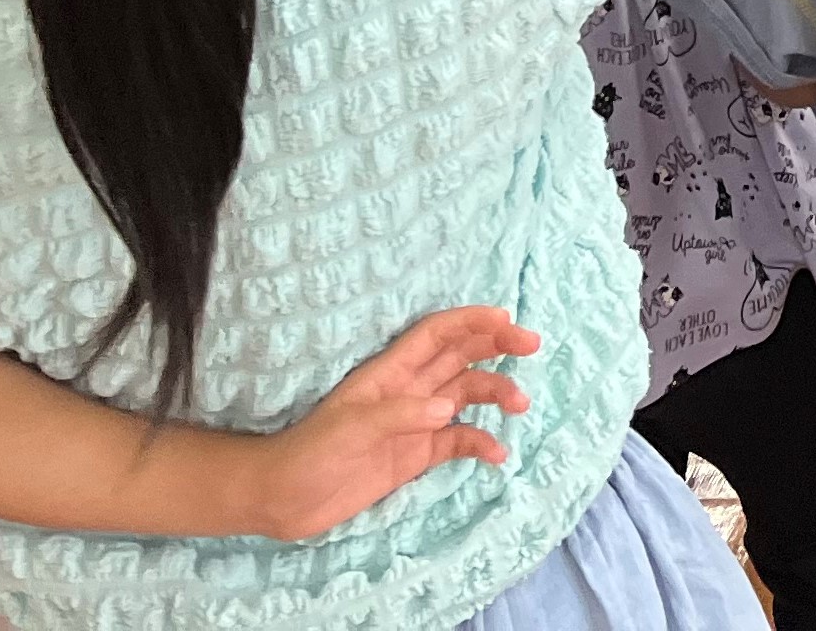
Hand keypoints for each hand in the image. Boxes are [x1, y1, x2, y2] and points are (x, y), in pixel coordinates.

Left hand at [240, 306, 537, 543]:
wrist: (282, 499)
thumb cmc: (309, 453)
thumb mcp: (351, 428)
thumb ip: (400, 414)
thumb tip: (449, 407)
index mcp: (391, 373)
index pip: (438, 333)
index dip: (472, 319)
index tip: (507, 317)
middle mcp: (409, 391)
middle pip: (462, 356)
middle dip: (498, 345)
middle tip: (532, 345)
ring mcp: (415, 423)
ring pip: (467, 395)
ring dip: (496, 393)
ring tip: (520, 405)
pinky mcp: (416, 456)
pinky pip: (458, 441)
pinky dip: (481, 443)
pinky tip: (497, 454)